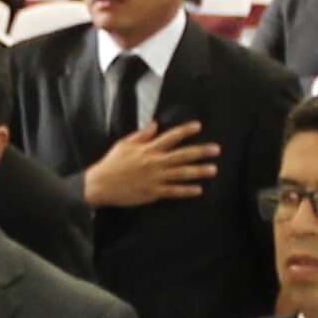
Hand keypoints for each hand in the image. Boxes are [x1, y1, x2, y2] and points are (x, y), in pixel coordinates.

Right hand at [79, 119, 220, 208]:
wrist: (101, 184)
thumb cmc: (111, 163)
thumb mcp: (124, 144)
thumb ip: (142, 135)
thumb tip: (156, 125)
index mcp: (148, 149)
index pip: (171, 137)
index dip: (186, 130)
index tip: (199, 126)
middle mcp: (154, 162)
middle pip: (182, 155)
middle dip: (201, 151)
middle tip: (216, 150)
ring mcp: (155, 178)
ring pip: (181, 173)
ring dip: (199, 171)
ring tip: (213, 170)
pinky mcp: (153, 192)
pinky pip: (173, 192)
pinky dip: (186, 191)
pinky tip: (198, 190)